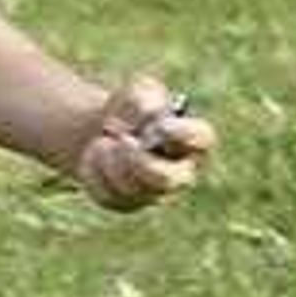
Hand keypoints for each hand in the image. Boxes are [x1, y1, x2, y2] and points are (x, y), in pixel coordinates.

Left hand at [70, 73, 215, 212]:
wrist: (105, 130)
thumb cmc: (132, 110)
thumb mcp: (138, 92)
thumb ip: (143, 99)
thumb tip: (144, 118)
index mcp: (193, 140)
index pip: (202, 139)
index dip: (183, 133)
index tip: (160, 125)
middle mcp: (180, 173)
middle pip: (168, 178)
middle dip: (140, 159)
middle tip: (123, 140)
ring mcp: (155, 193)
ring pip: (131, 186)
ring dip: (110, 157)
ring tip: (104, 140)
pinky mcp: (128, 203)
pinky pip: (108, 193)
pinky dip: (93, 169)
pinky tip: (96, 155)